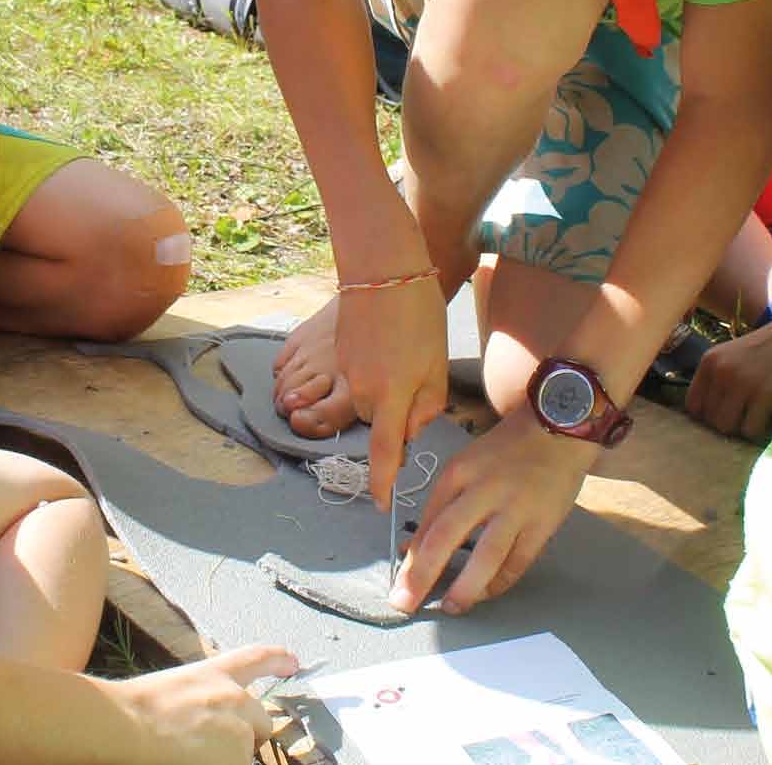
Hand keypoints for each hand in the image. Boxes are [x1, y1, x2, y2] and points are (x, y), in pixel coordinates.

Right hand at [106, 644, 297, 764]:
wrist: (126, 725)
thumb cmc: (133, 709)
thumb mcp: (173, 690)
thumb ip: (200, 699)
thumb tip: (209, 720)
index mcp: (212, 674)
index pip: (253, 659)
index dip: (276, 659)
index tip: (292, 661)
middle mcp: (233, 697)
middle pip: (262, 719)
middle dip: (248, 734)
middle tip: (214, 747)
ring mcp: (239, 728)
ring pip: (247, 752)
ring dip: (229, 757)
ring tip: (189, 754)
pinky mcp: (237, 757)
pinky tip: (192, 760)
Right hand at [335, 277, 449, 509]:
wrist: (383, 269)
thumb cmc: (418, 316)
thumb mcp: (436, 364)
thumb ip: (426, 406)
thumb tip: (409, 431)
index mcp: (390, 396)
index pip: (384, 451)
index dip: (381, 481)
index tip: (379, 503)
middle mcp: (360, 390)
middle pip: (380, 420)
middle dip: (398, 411)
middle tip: (421, 373)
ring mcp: (343, 372)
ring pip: (368, 398)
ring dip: (385, 389)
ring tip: (404, 351)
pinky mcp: (335, 354)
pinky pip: (355, 378)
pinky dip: (371, 370)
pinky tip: (386, 342)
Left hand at [391, 413, 590, 615]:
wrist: (558, 428)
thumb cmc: (506, 451)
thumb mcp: (466, 466)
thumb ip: (442, 505)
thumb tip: (411, 548)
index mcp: (459, 473)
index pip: (427, 520)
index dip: (411, 556)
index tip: (400, 582)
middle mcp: (484, 490)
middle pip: (445, 537)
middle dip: (421, 574)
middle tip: (404, 602)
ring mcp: (516, 508)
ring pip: (485, 557)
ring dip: (464, 588)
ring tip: (450, 608)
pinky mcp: (543, 524)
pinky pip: (518, 563)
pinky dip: (500, 583)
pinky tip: (486, 593)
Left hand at [685, 308, 771, 441]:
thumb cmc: (763, 350)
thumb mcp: (730, 355)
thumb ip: (714, 379)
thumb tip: (703, 417)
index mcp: (709, 361)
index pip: (692, 405)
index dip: (706, 415)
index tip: (722, 414)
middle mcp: (721, 371)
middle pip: (710, 419)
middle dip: (726, 422)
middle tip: (742, 416)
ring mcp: (742, 383)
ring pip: (727, 427)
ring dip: (741, 428)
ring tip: (752, 418)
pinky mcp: (764, 395)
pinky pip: (750, 430)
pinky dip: (758, 431)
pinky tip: (765, 419)